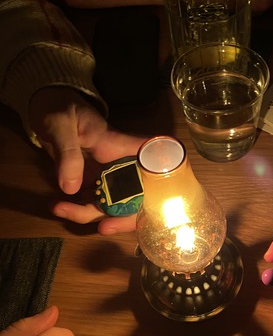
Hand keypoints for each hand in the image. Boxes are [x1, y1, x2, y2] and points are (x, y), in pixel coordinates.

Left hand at [29, 86, 146, 233]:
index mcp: (124, 148)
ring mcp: (109, 177)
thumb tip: (71, 188)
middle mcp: (123, 166)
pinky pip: (94, 205)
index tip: (153, 207)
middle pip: (139, 198)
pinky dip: (79, 211)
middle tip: (104, 228)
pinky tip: (59, 206)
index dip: (162, 188)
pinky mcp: (95, 184)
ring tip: (59, 208)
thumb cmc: (61, 108)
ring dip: (90, 215)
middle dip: (124, 219)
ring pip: (113, 207)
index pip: (154, 165)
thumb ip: (68, 154)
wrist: (47, 108)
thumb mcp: (61, 126)